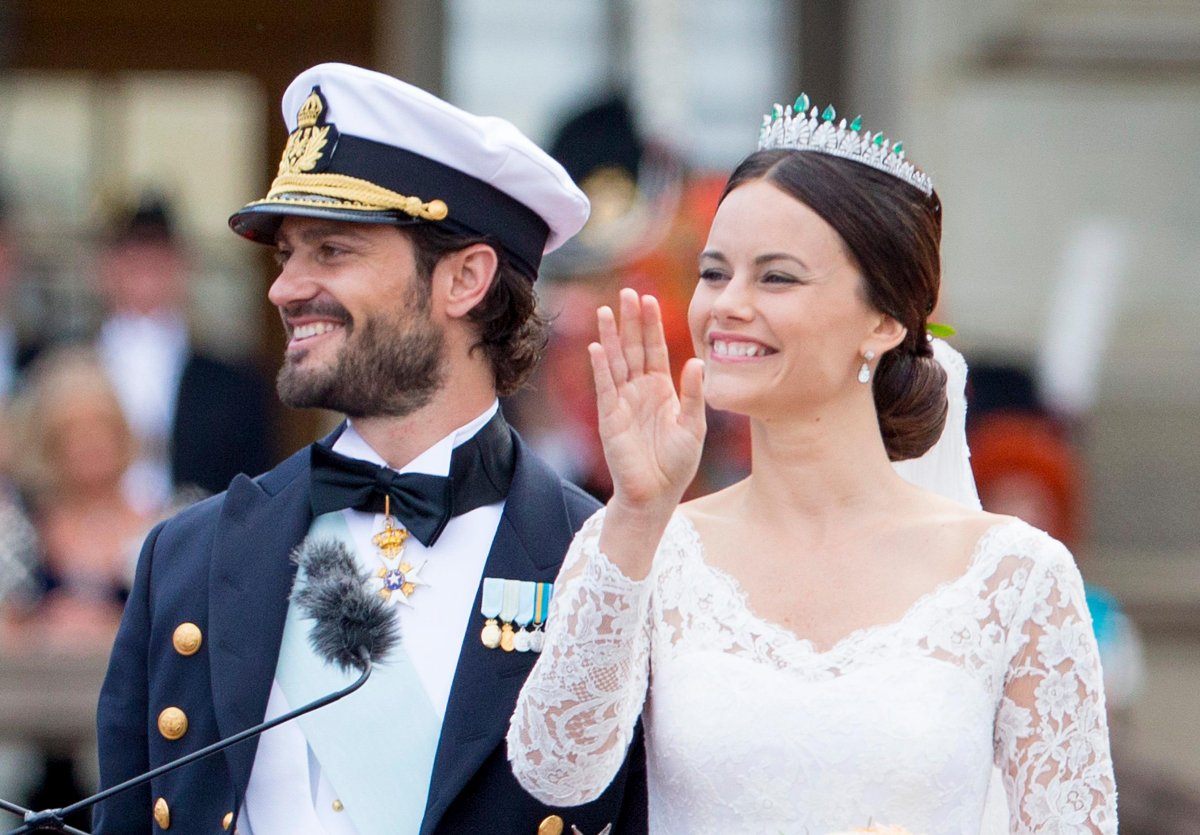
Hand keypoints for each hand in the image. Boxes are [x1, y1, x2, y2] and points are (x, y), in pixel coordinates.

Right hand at [589, 289, 705, 516]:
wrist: (656, 494)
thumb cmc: (677, 463)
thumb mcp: (694, 426)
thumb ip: (694, 394)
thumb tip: (698, 361)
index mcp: (661, 388)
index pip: (655, 349)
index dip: (652, 325)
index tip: (649, 299)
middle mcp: (639, 390)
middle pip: (633, 348)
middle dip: (630, 321)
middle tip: (627, 293)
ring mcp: (622, 401)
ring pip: (616, 361)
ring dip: (611, 336)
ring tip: (605, 311)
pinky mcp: (610, 417)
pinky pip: (605, 387)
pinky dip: (602, 367)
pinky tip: (598, 347)